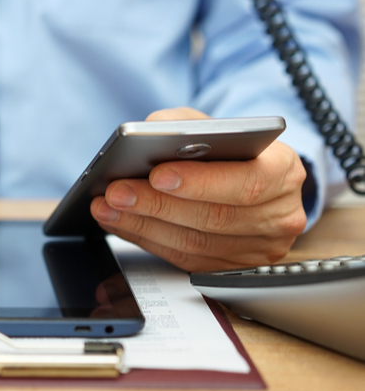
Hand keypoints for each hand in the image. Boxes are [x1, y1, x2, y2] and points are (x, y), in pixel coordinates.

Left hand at [90, 107, 307, 271]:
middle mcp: (280, 215)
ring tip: (107, 206)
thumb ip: (188, 123)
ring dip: (143, 224)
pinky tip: (119, 221)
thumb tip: (152, 129)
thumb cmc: (231, 149)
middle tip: (116, 191)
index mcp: (284, 171)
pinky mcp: (233, 267)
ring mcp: (259, 248)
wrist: (250, 177)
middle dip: (157, 204)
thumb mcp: (216, 125)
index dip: (201, 182)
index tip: (157, 173)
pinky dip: (145, 239)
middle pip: (214, 218)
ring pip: (195, 244)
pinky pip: (184, 258)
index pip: (247, 182)